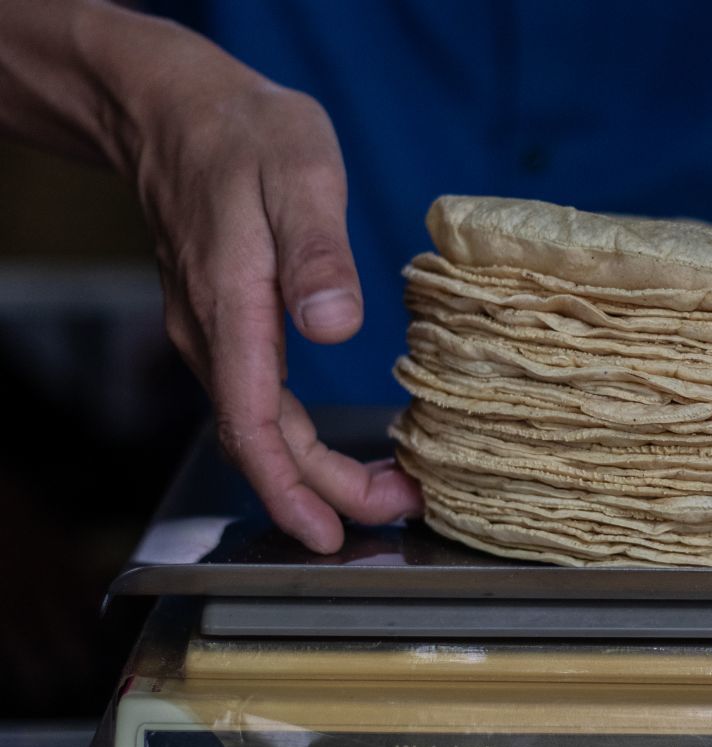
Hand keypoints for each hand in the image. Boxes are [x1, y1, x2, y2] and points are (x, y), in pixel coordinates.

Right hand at [131, 46, 420, 551]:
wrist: (176, 108)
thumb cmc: (244, 134)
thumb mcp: (298, 175)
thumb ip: (317, 253)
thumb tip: (339, 327)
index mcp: (231, 305)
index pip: (253, 423)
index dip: (292, 488)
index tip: (330, 534)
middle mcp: (213, 334)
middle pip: (260, 442)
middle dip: (323, 492)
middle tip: (395, 511)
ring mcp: (214, 332)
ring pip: (259, 426)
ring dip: (315, 471)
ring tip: (385, 488)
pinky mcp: (225, 323)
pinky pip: (258, 401)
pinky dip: (299, 439)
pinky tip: (338, 446)